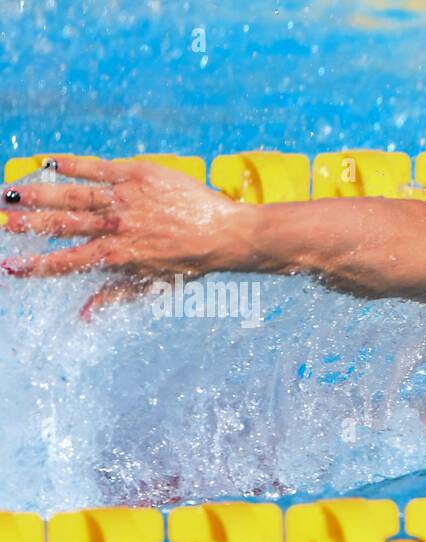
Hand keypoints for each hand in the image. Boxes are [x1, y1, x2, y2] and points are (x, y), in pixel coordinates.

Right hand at [1, 156, 252, 319]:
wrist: (224, 233)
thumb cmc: (189, 262)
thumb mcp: (153, 285)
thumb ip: (115, 296)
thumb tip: (84, 316)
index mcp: (117, 256)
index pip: (67, 262)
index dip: (35, 266)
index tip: (9, 266)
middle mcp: (117, 227)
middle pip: (61, 224)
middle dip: (27, 223)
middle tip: (1, 219)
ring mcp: (125, 199)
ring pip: (72, 194)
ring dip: (38, 194)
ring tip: (10, 192)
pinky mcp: (137, 175)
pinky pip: (97, 167)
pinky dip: (72, 165)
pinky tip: (49, 163)